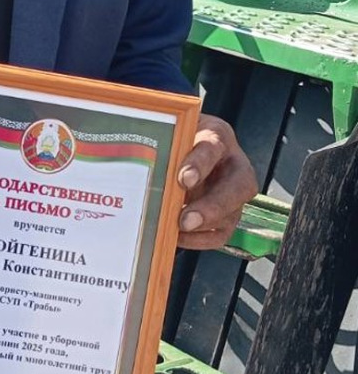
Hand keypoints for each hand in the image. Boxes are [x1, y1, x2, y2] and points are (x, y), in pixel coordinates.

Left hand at [176, 113, 256, 249]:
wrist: (185, 146)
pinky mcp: (228, 215)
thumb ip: (164, 143)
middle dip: (211, 207)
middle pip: (237, 187)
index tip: (184, 179)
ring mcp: (235, 193)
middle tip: (186, 219)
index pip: (213, 148)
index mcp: (217, 136)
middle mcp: (233, 165)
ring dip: (203, 226)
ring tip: (177, 231)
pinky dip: (200, 240)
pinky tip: (178, 237)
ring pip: (231, 214)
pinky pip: (221, 234)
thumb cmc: (176, 138)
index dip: (200, 164)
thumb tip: (137, 156)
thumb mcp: (171, 133)